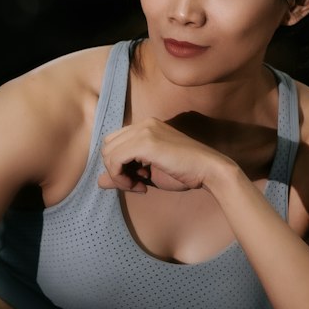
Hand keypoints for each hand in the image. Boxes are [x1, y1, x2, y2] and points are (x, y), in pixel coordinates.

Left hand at [97, 116, 234, 194]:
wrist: (209, 170)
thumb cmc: (184, 172)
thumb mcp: (148, 174)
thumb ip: (124, 174)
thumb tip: (99, 181)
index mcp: (145, 127)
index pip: (115, 143)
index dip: (118, 165)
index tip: (135, 181)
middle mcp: (143, 124)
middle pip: (108, 146)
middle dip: (115, 169)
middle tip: (135, 184)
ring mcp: (144, 130)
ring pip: (108, 152)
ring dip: (118, 174)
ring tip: (138, 185)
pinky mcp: (146, 142)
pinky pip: (115, 159)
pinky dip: (121, 176)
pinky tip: (140, 185)